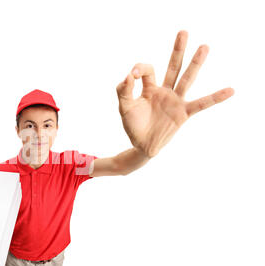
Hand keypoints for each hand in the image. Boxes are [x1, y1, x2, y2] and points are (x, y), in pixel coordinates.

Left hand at [116, 30, 233, 157]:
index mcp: (149, 88)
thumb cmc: (133, 125)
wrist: (141, 145)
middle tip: (183, 32)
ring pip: (186, 79)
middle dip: (177, 50)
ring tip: (204, 47)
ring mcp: (175, 101)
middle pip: (173, 67)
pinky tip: (230, 90)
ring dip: (195, 63)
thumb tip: (129, 75)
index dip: (139, 69)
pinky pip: (201, 104)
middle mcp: (164, 91)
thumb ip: (124, 91)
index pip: (147, 70)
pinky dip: (215, 98)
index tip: (132, 76)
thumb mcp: (124, 107)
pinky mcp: (183, 113)